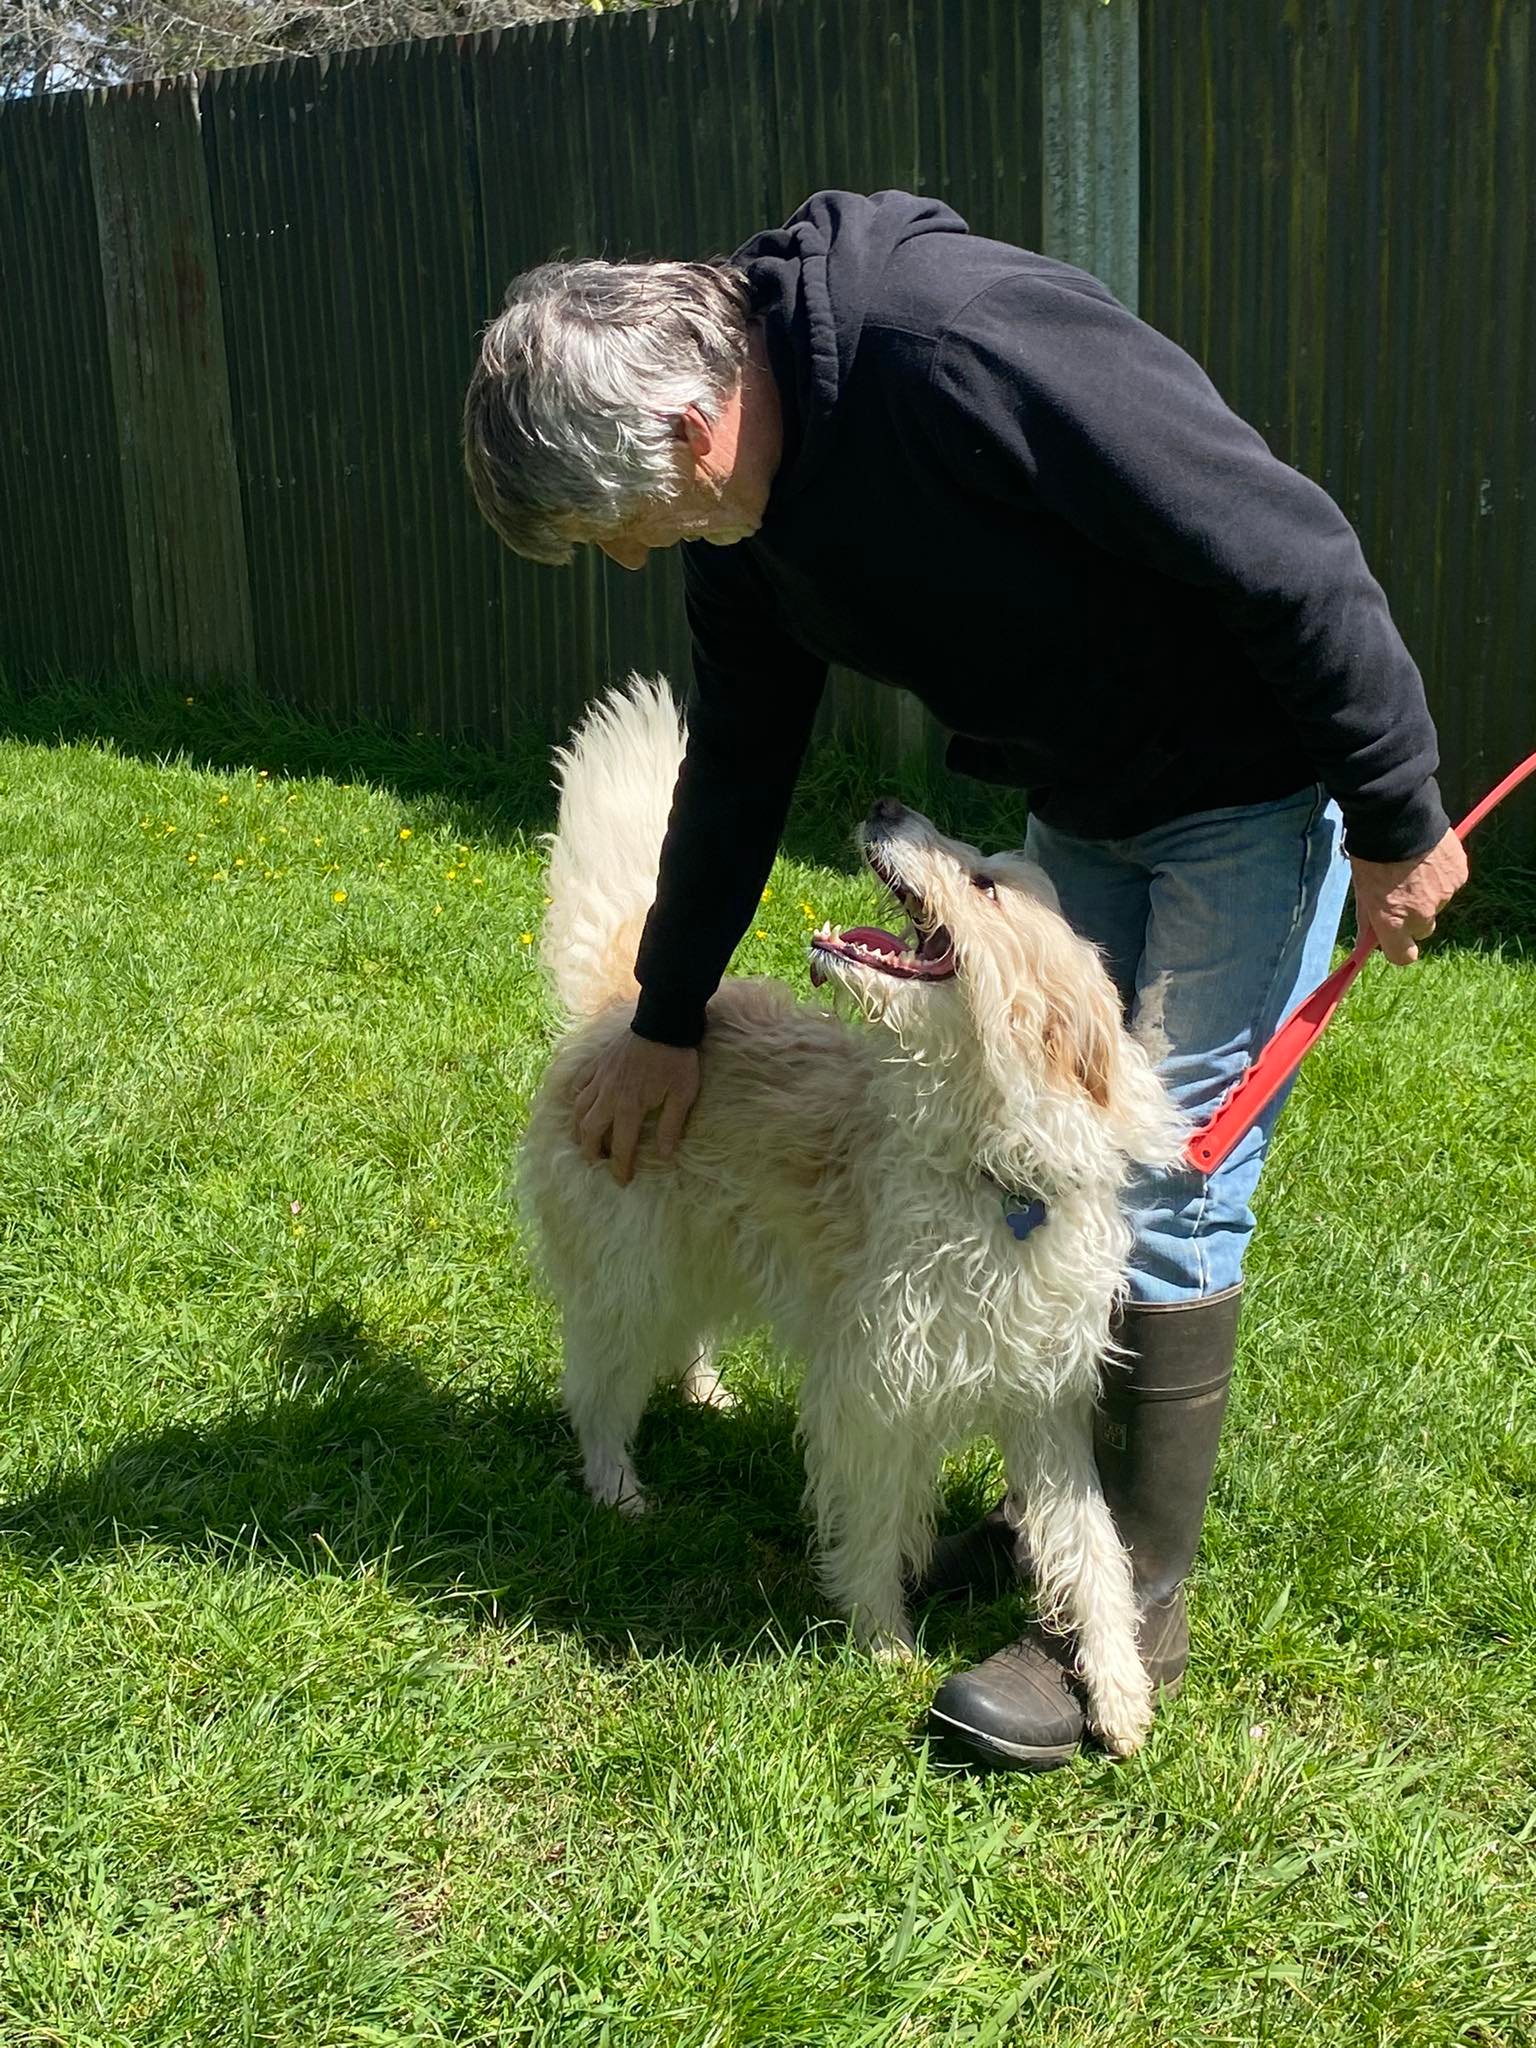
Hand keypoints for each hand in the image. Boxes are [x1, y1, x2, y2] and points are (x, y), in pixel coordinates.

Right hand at [572, 1033, 699, 1184]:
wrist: (663, 1021)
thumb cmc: (677, 1060)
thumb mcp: (682, 1095)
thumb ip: (671, 1126)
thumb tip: (666, 1156)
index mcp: (629, 1107)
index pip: (620, 1146)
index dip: (619, 1167)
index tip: (621, 1181)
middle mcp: (608, 1096)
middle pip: (589, 1131)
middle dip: (590, 1152)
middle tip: (596, 1163)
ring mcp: (600, 1078)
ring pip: (578, 1109)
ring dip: (578, 1129)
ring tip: (584, 1140)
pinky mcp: (598, 1063)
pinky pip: (579, 1083)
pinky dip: (576, 1097)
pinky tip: (580, 1104)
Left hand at [1349, 829, 1468, 964]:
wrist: (1397, 817)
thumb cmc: (1372, 853)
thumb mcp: (1362, 888)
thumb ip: (1368, 916)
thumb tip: (1368, 939)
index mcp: (1393, 920)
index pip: (1403, 956)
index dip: (1399, 948)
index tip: (1394, 940)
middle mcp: (1421, 914)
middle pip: (1423, 929)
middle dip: (1413, 917)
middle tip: (1402, 893)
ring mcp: (1444, 895)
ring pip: (1438, 903)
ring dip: (1428, 892)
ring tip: (1414, 866)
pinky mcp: (1459, 876)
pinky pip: (1451, 883)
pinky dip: (1442, 875)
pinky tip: (1428, 857)